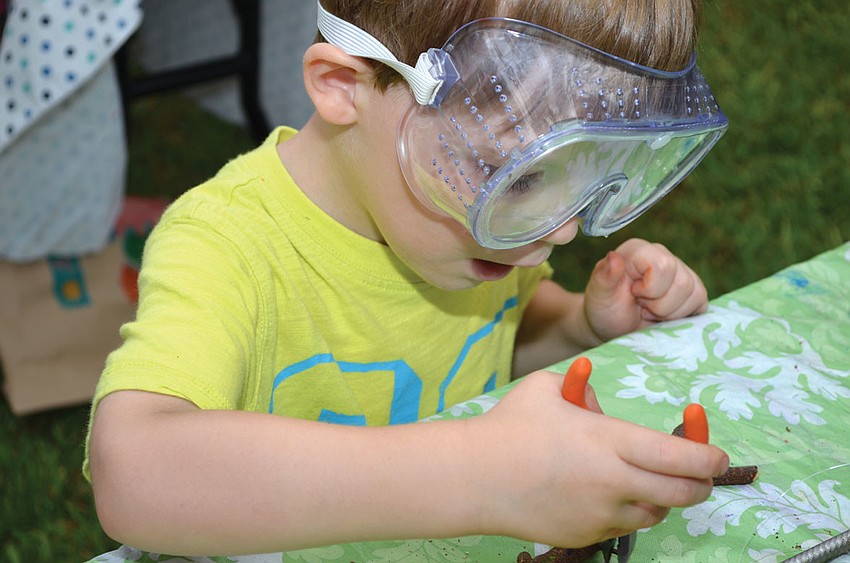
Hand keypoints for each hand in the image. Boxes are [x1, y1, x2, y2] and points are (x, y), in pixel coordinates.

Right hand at [471, 370, 727, 547]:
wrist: (472, 477)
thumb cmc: (509, 425)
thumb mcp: (547, 388)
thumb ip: (584, 390)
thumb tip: (603, 409)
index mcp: (610, 441)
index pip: (683, 457)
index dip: (710, 457)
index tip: (718, 453)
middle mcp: (613, 482)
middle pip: (683, 494)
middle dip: (700, 483)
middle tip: (699, 473)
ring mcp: (600, 515)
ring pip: (653, 514)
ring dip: (658, 497)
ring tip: (638, 478)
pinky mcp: (584, 537)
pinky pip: (618, 527)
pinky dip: (621, 511)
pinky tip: (597, 493)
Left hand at [583, 238, 707, 341]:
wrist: (614, 328)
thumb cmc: (604, 309)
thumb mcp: (598, 295)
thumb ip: (603, 276)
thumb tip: (614, 256)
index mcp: (639, 250)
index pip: (664, 266)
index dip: (650, 289)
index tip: (633, 294)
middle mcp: (663, 256)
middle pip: (683, 282)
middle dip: (660, 305)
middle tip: (641, 306)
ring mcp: (681, 272)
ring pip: (695, 293)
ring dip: (669, 312)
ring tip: (649, 310)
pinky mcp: (693, 290)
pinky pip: (701, 303)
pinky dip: (682, 316)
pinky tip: (663, 316)